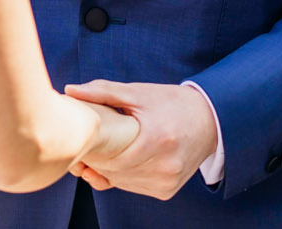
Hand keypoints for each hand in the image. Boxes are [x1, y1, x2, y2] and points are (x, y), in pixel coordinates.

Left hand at [62, 81, 215, 199]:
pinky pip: (134, 187)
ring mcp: (167, 182)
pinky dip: (122, 176)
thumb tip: (70, 89)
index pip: (112, 156)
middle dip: (95, 160)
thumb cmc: (171, 103)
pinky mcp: (167, 191)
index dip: (91, 150)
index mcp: (157, 139)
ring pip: (121, 182)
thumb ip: (104, 92)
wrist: (210, 121)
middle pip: (114, 171)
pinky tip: (118, 161)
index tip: (77, 138)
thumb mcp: (139, 93)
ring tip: (97, 151)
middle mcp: (165, 166)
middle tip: (81, 145)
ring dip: (106, 170)